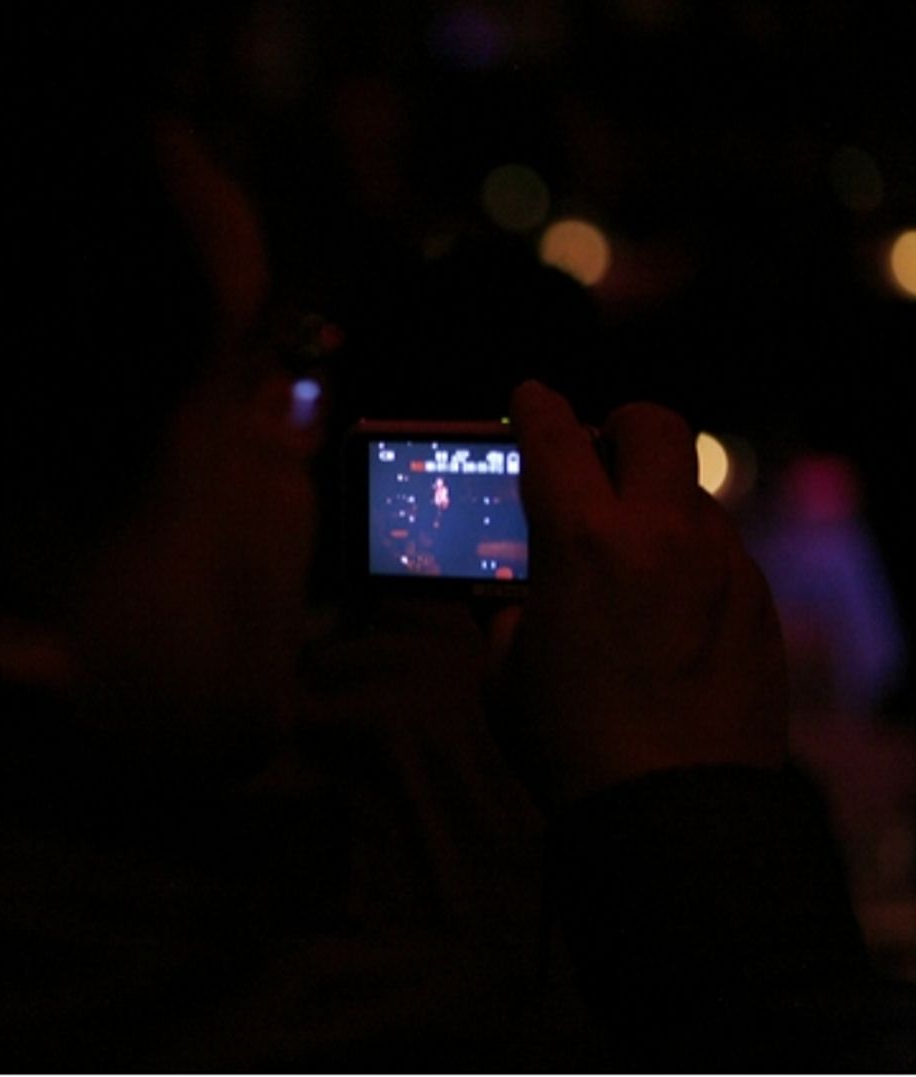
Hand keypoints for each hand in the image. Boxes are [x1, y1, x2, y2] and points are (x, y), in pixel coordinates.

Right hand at [488, 382, 787, 807]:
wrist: (671, 812)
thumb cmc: (570, 744)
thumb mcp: (506, 671)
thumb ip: (510, 611)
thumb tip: (516, 596)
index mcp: (583, 542)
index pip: (555, 435)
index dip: (535, 404)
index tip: (529, 398)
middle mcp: (661, 535)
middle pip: (653, 426)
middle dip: (617, 426)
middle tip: (594, 456)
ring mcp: (721, 566)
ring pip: (693, 492)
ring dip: (655, 500)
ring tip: (628, 550)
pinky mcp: (759, 604)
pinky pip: (721, 551)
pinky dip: (689, 556)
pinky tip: (667, 607)